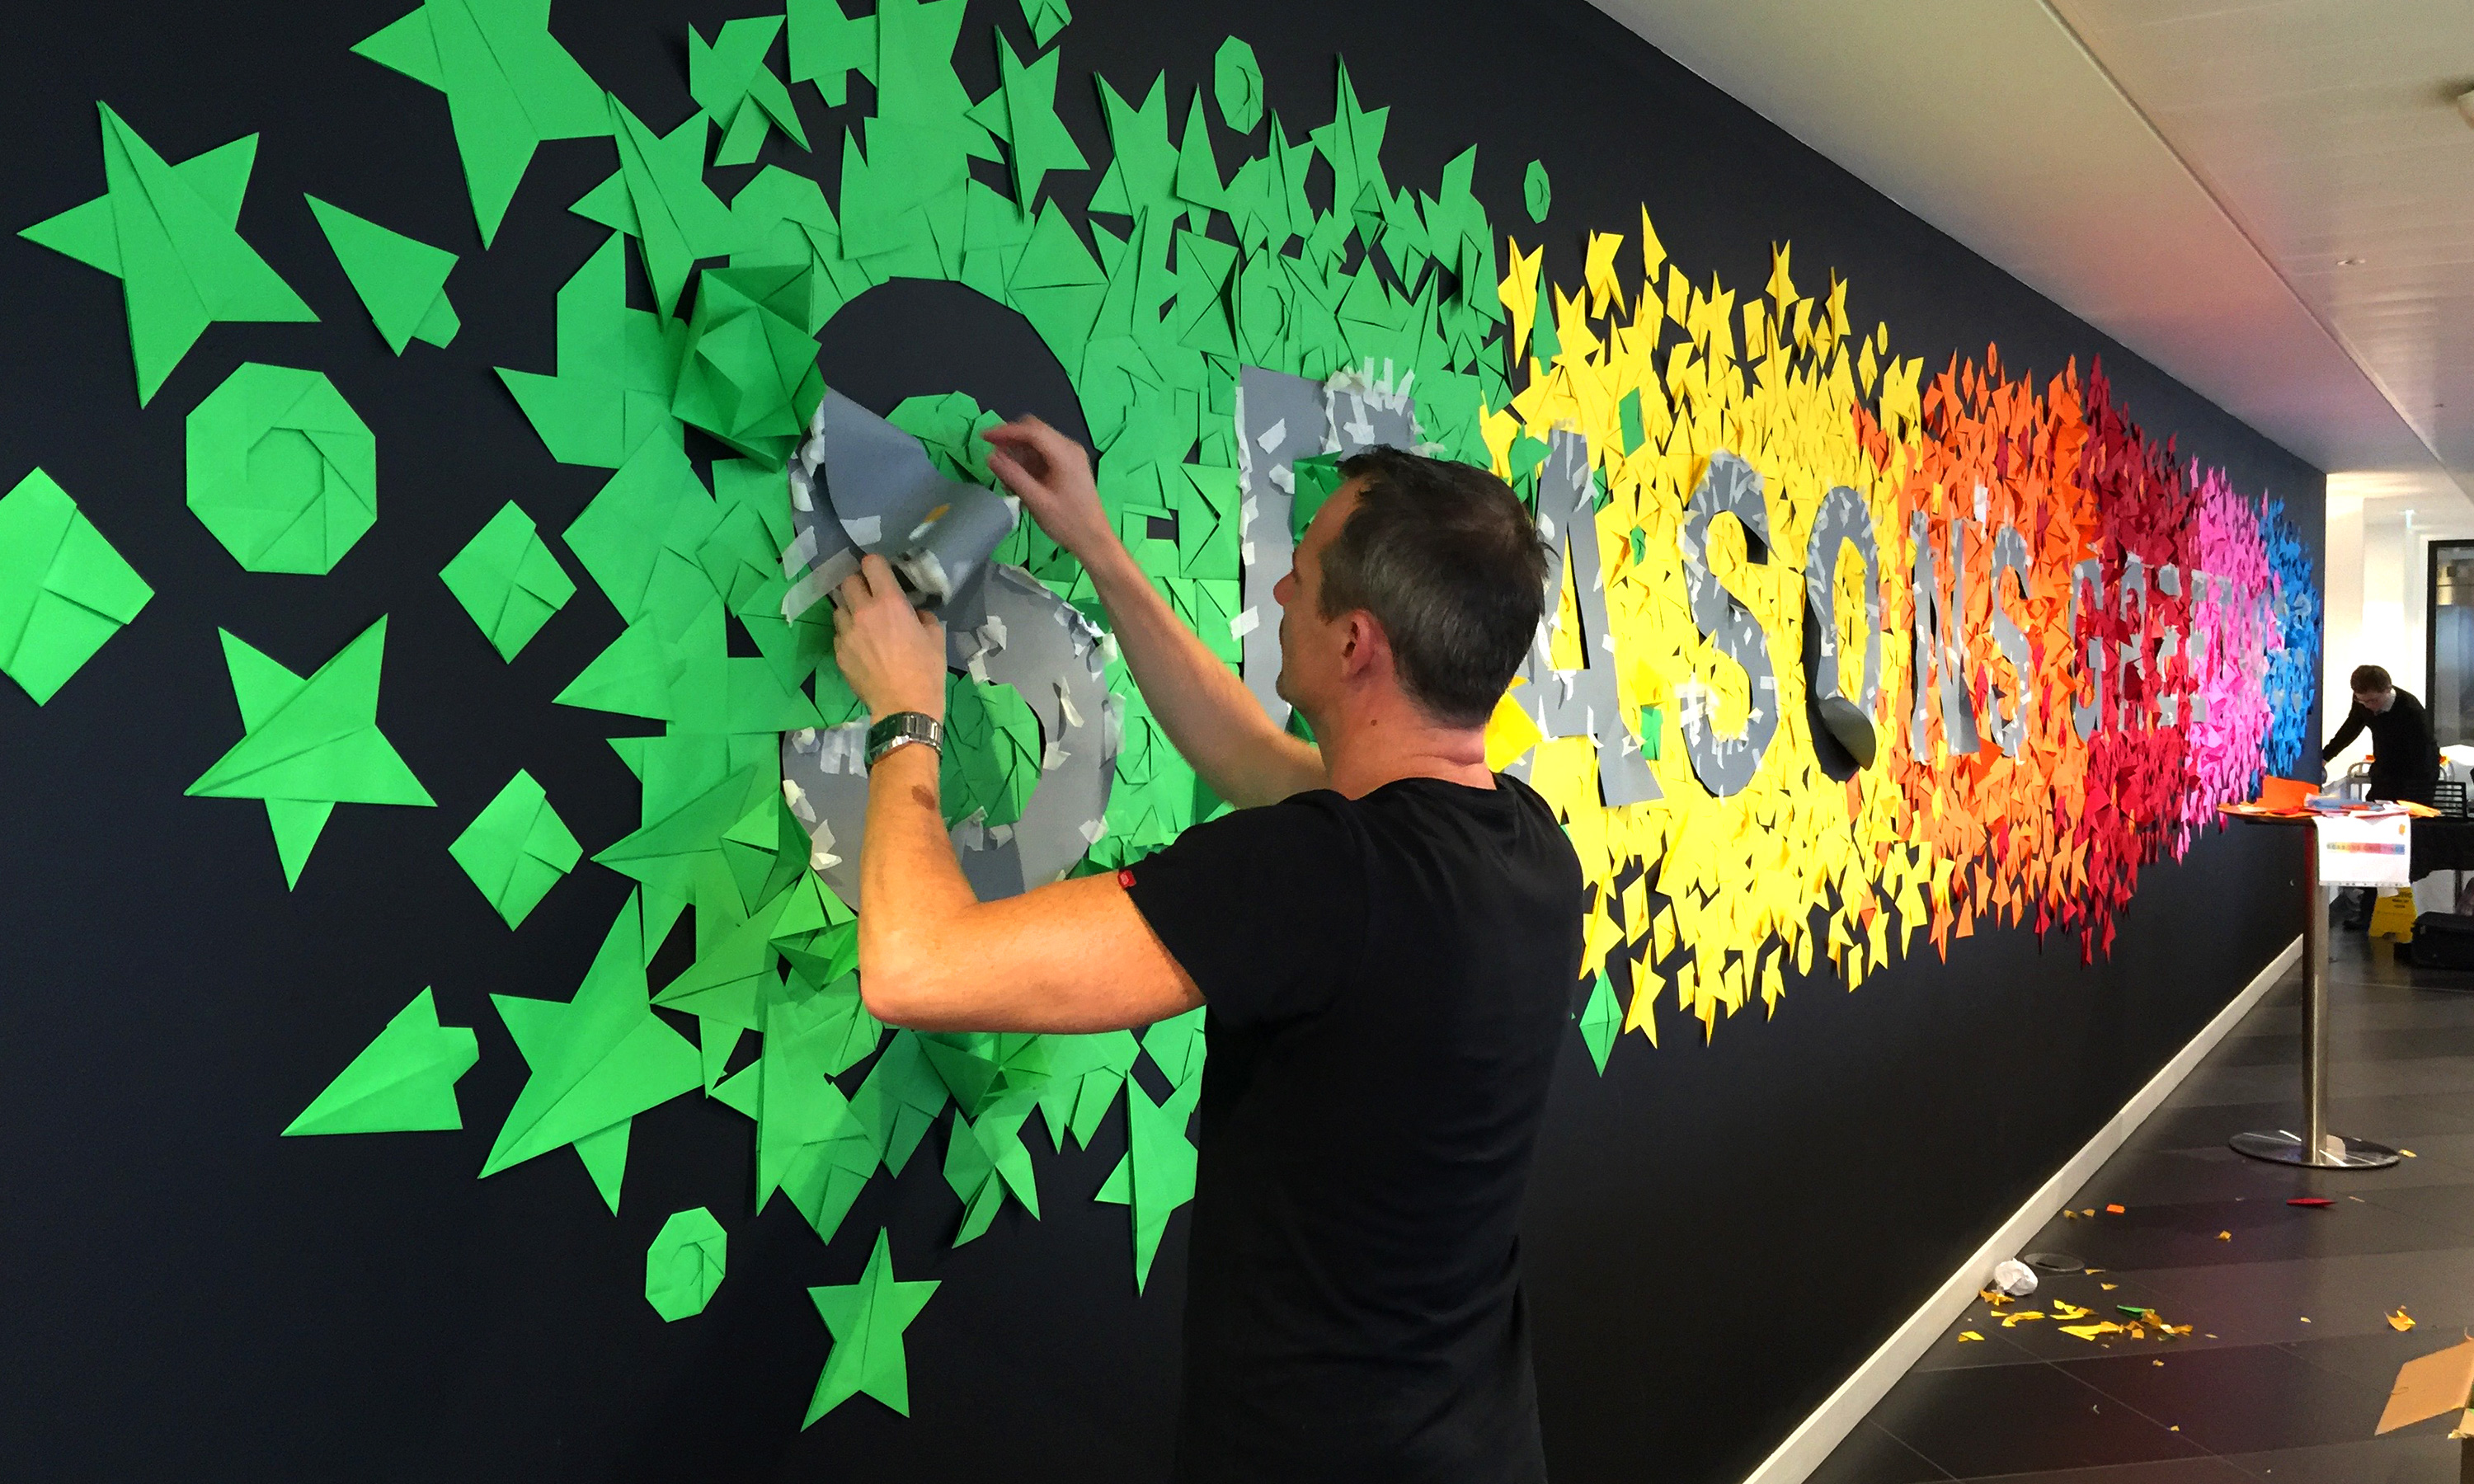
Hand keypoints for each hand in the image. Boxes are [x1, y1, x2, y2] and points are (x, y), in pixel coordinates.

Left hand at [833, 554, 947, 721]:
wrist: (904, 707)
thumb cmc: (926, 671)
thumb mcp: (935, 637)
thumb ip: (922, 616)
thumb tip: (913, 613)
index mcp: (890, 602)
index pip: (871, 564)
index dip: (875, 565)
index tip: (880, 573)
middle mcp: (863, 612)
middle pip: (847, 581)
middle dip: (858, 584)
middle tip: (869, 595)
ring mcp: (847, 633)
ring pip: (838, 607)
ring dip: (849, 609)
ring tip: (861, 621)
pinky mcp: (839, 652)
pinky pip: (838, 633)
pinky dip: (847, 634)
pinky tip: (859, 645)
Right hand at [983, 415, 1116, 563]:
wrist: (1093, 539)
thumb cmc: (1068, 523)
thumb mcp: (1037, 501)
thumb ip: (1013, 476)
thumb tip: (990, 456)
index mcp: (1065, 454)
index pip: (1031, 431)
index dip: (1005, 431)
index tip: (984, 438)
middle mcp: (1069, 448)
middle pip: (1034, 431)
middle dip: (1011, 441)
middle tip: (993, 457)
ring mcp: (1070, 456)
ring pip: (1036, 443)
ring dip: (1018, 454)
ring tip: (1005, 478)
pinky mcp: (1068, 466)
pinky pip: (1042, 455)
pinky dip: (1027, 463)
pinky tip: (1018, 481)